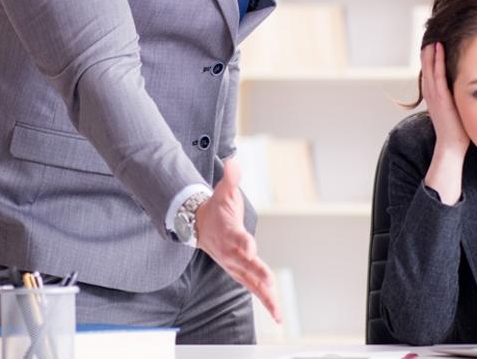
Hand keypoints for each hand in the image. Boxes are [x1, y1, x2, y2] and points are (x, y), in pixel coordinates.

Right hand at [195, 158, 281, 321]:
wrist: (199, 226)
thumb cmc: (217, 209)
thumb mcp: (223, 192)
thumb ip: (231, 179)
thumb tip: (233, 163)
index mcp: (229, 233)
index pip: (237, 238)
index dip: (244, 243)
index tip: (250, 248)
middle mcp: (232, 253)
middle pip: (246, 266)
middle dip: (258, 276)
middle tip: (270, 286)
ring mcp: (235, 265)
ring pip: (251, 282)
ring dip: (264, 296)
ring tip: (277, 311)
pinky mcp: (240, 273)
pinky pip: (254, 288)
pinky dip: (265, 300)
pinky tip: (277, 313)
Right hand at [421, 42, 468, 203]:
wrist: (453, 147)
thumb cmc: (460, 129)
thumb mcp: (460, 106)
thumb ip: (463, 92)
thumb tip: (476, 81)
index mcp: (436, 92)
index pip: (433, 66)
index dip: (435, 51)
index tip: (441, 34)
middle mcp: (432, 91)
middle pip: (428, 62)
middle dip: (431, 44)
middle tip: (435, 26)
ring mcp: (433, 94)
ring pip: (430, 65)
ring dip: (432, 48)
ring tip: (435, 31)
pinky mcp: (439, 98)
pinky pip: (436, 75)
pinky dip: (436, 61)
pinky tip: (439, 47)